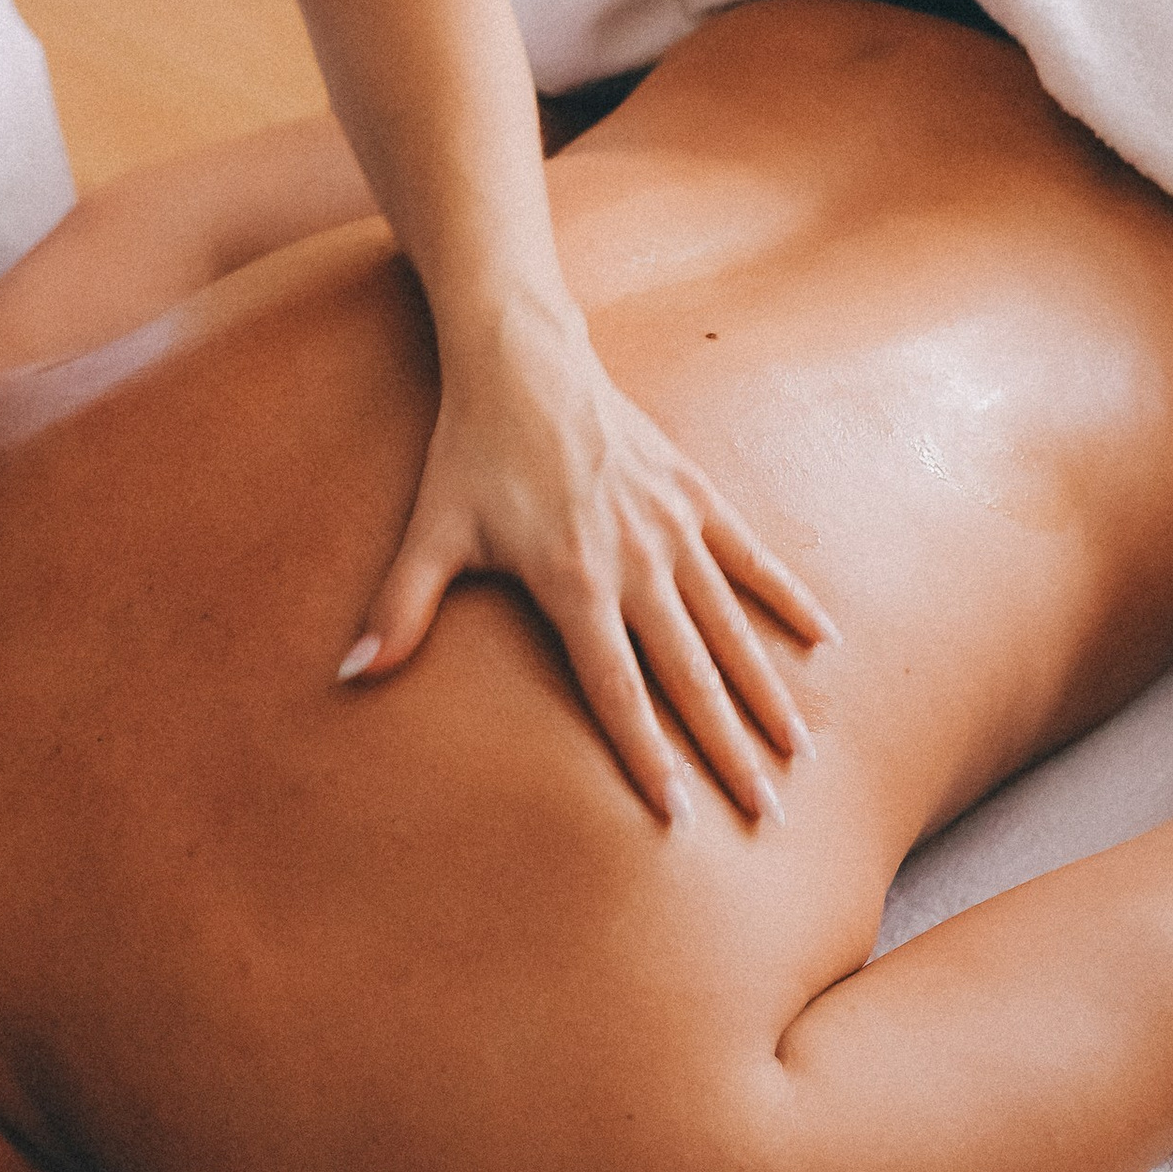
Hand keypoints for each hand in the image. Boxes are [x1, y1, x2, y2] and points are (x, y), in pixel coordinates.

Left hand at [339, 291, 836, 821]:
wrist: (524, 356)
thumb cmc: (471, 450)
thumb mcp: (431, 532)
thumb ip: (399, 610)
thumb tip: (349, 676)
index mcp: (574, 581)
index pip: (617, 689)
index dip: (648, 756)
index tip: (681, 815)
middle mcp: (636, 560)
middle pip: (690, 672)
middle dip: (728, 748)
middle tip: (766, 810)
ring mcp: (672, 525)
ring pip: (729, 624)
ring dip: (766, 689)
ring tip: (800, 749)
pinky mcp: (693, 491)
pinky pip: (750, 556)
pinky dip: (787, 597)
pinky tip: (823, 639)